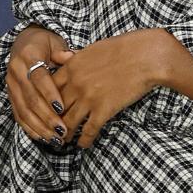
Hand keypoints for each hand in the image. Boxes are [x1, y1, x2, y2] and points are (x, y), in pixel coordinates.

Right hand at [6, 24, 72, 143]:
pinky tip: (43, 139)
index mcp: (28, 55)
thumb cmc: (46, 43)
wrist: (24, 42)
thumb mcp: (55, 42)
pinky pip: (18, 115)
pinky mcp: (11, 96)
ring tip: (56, 139)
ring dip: (40, 127)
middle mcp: (15, 71)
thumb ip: (63, 53)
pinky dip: (30, 129)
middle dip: (46, 117)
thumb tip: (72, 57)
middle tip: (62, 130)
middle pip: (30, 98)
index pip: (38, 77)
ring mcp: (11, 85)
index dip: (49, 93)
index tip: (62, 107)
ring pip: (23, 110)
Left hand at [51, 29, 166, 148]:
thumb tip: (63, 58)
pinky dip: (84, 140)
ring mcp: (88, 98)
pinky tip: (83, 144)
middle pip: (55, 108)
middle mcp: (75, 84)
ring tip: (63, 141)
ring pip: (68, 122)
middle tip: (50, 129)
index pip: (49, 88)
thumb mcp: (93, 48)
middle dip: (52, 120)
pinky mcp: (104, 110)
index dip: (46, 100)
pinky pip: (88, 130)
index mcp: (72, 67)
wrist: (146, 56)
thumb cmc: (124, 48)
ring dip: (64, 134)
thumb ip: (75, 57)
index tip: (47, 108)